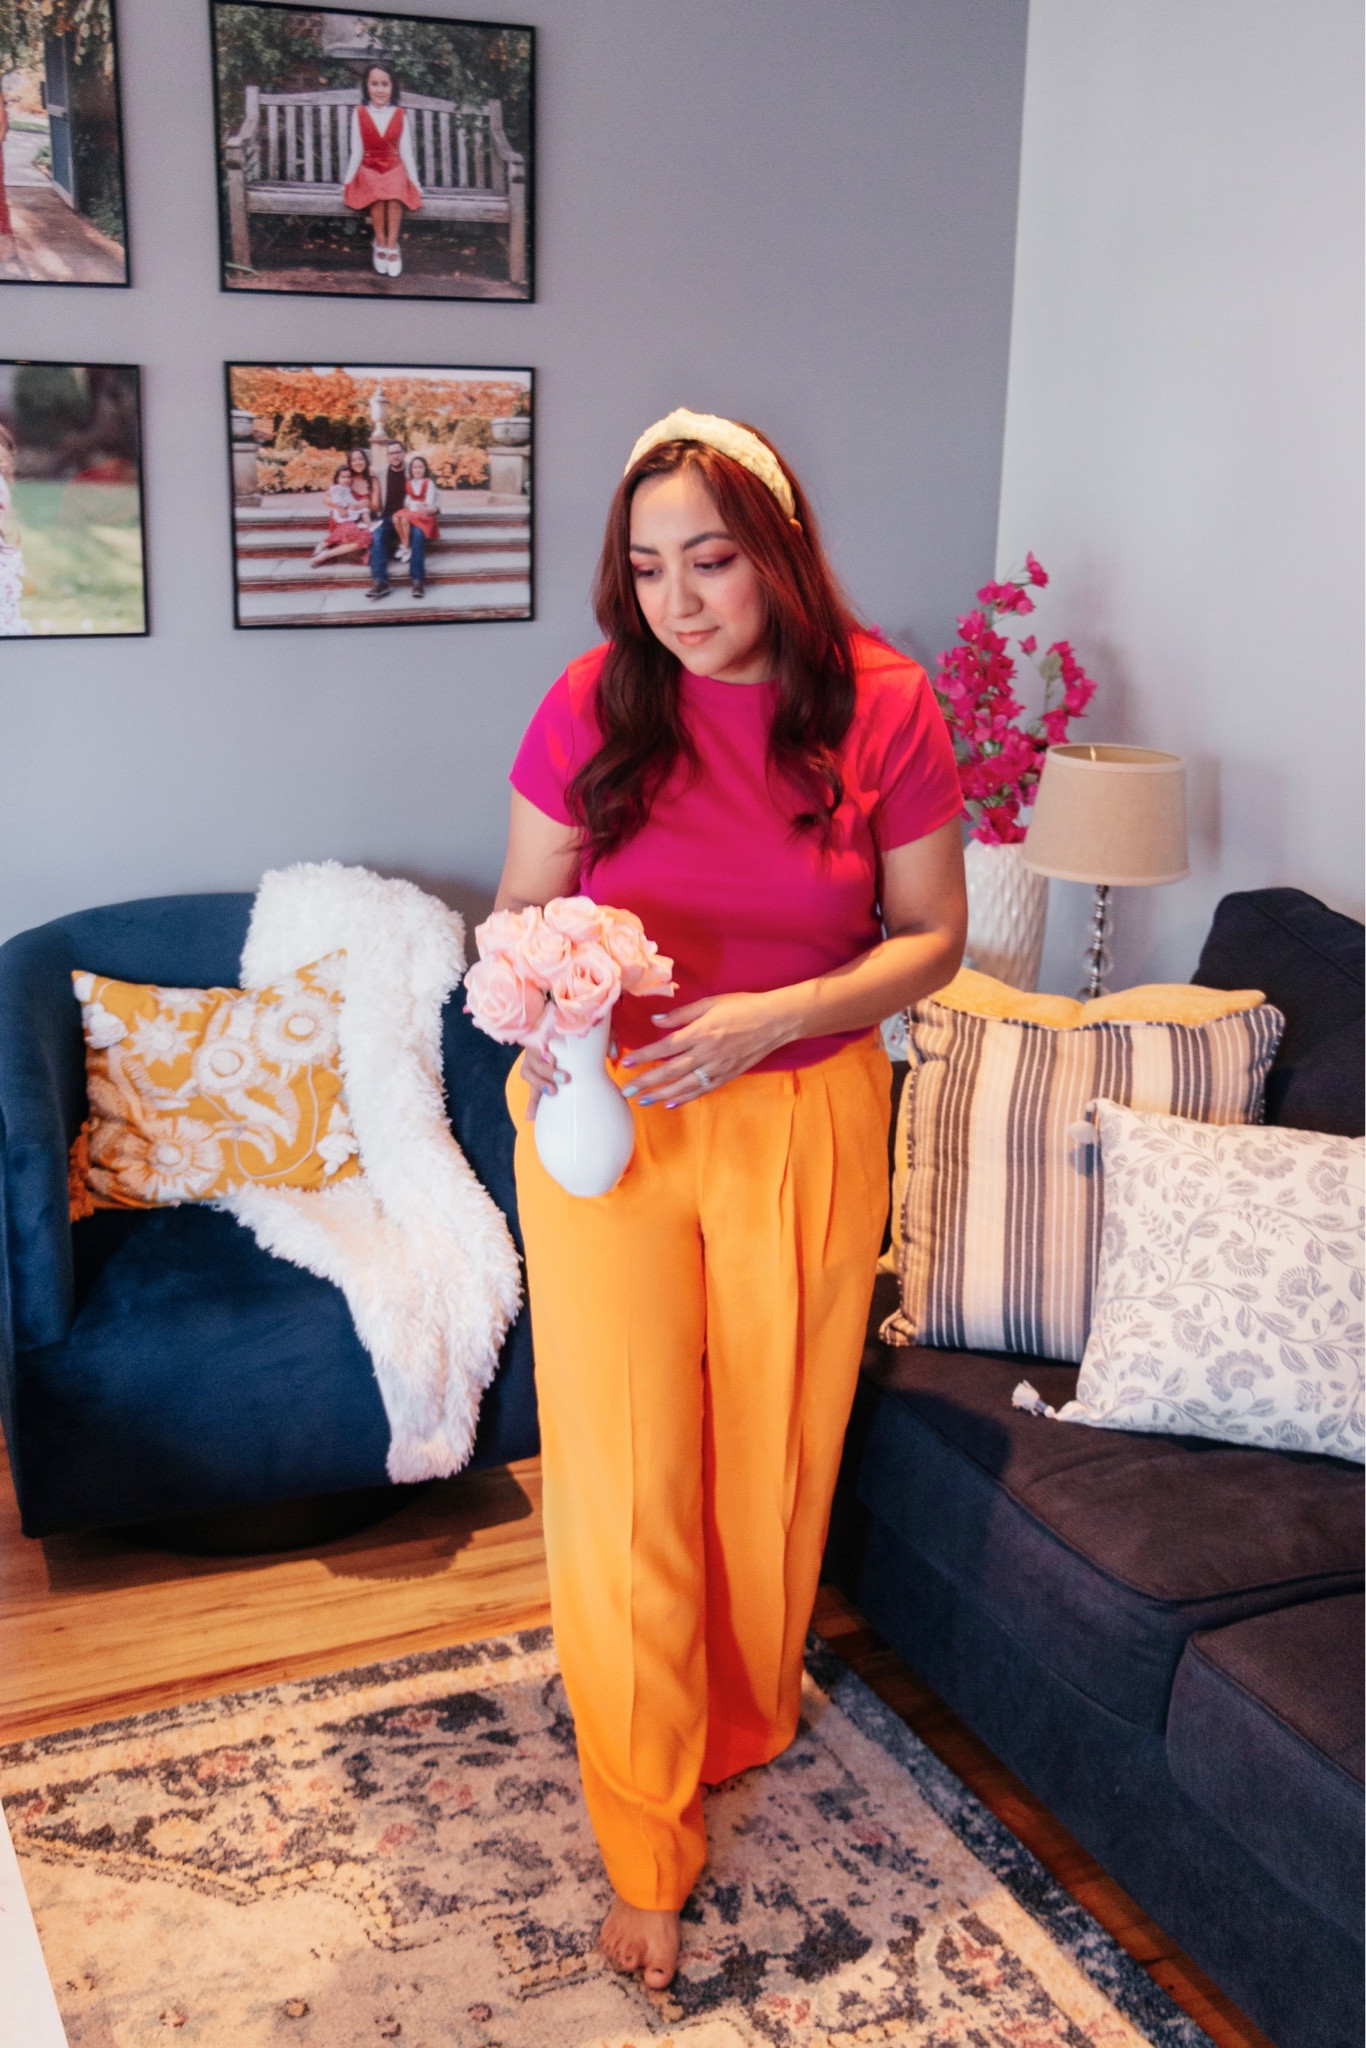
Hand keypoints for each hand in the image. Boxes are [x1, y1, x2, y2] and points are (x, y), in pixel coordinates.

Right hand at [520, 1032, 617, 1117]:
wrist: (574, 1041)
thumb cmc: (584, 1036)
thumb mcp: (596, 1034)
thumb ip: (605, 1039)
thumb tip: (613, 1055)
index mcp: (548, 1034)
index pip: (539, 1041)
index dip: (544, 1051)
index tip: (554, 1059)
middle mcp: (536, 1048)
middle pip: (533, 1060)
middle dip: (547, 1071)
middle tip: (564, 1079)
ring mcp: (533, 1064)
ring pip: (528, 1074)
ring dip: (539, 1084)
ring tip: (553, 1092)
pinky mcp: (536, 1079)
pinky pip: (531, 1092)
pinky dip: (532, 1104)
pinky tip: (532, 1117)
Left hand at [619, 991, 795, 1106]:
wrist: (776, 1021)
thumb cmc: (743, 1006)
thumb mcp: (710, 1003)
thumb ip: (681, 1014)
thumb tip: (656, 1020)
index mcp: (700, 1032)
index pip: (664, 1047)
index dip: (643, 1056)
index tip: (625, 1062)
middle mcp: (706, 1053)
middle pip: (669, 1071)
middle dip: (646, 1082)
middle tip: (626, 1090)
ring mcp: (717, 1067)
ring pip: (684, 1085)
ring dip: (661, 1095)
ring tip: (643, 1101)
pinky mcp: (728, 1075)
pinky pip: (703, 1090)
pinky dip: (686, 1098)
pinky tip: (671, 1103)